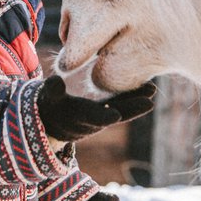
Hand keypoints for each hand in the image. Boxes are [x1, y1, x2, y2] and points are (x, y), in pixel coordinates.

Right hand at [37, 76, 154, 141]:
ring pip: (123, 107)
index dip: (103, 116)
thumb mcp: (48, 99)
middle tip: (148, 102)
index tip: (115, 115)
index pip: (93, 117)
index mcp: (79, 117)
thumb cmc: (51, 106)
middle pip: (116, 114)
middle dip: (131, 109)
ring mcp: (104, 114)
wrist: (56, 120)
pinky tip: (147, 85)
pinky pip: (123, 102)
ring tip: (152, 89)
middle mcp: (95, 119)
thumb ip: (52, 91)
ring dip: (137, 100)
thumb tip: (55, 81)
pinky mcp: (109, 108)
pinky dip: (134, 96)